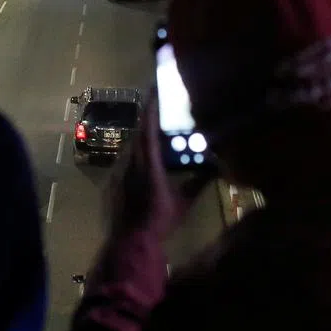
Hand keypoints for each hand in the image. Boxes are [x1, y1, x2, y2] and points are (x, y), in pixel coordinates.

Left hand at [107, 89, 210, 240]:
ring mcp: (120, 171)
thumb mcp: (183, 202)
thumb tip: (217, 168)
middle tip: (159, 106)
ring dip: (143, 136)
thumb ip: (198, 183)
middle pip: (139, 133)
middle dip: (148, 118)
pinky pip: (127, 159)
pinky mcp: (114, 180)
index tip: (155, 90)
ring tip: (156, 130)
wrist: (130, 241)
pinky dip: (137, 152)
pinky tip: (145, 158)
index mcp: (148, 164)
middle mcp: (131, 162)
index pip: (148, 129)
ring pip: (132, 146)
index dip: (151, 108)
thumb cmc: (159, 221)